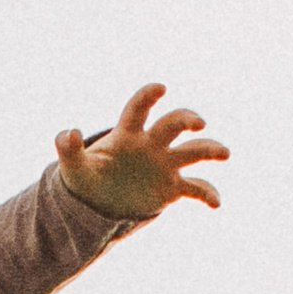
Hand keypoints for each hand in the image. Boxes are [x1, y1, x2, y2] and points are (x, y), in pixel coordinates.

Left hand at [55, 83, 227, 218]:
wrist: (99, 203)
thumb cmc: (88, 178)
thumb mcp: (74, 168)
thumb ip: (69, 150)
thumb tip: (67, 135)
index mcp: (128, 134)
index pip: (139, 108)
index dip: (149, 96)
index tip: (160, 89)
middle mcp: (152, 143)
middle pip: (173, 123)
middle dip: (186, 119)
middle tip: (198, 123)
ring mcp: (165, 164)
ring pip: (194, 150)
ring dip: (210, 149)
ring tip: (224, 154)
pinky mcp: (172, 187)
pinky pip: (195, 187)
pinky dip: (207, 193)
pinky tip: (216, 203)